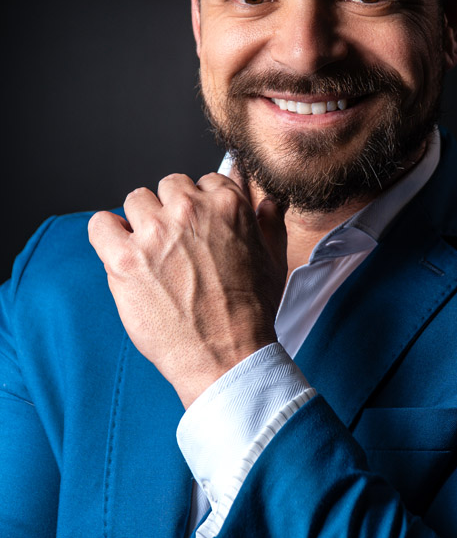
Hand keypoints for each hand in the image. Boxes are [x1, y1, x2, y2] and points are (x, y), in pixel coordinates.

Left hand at [88, 172, 286, 407]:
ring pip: (135, 200)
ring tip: (150, 252)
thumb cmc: (252, 312)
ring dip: (141, 222)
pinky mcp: (125, 260)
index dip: (202, 206)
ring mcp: (155, 234)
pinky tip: (120, 253)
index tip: (199, 227)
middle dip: (171, 210)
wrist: (227, 355)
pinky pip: (101, 225)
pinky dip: (107, 234)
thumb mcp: (275, 259)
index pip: (205, 181)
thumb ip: (270, 222)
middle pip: (168, 186)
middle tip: (175, 243)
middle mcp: (189, 211)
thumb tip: (266, 203)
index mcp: (227, 204)